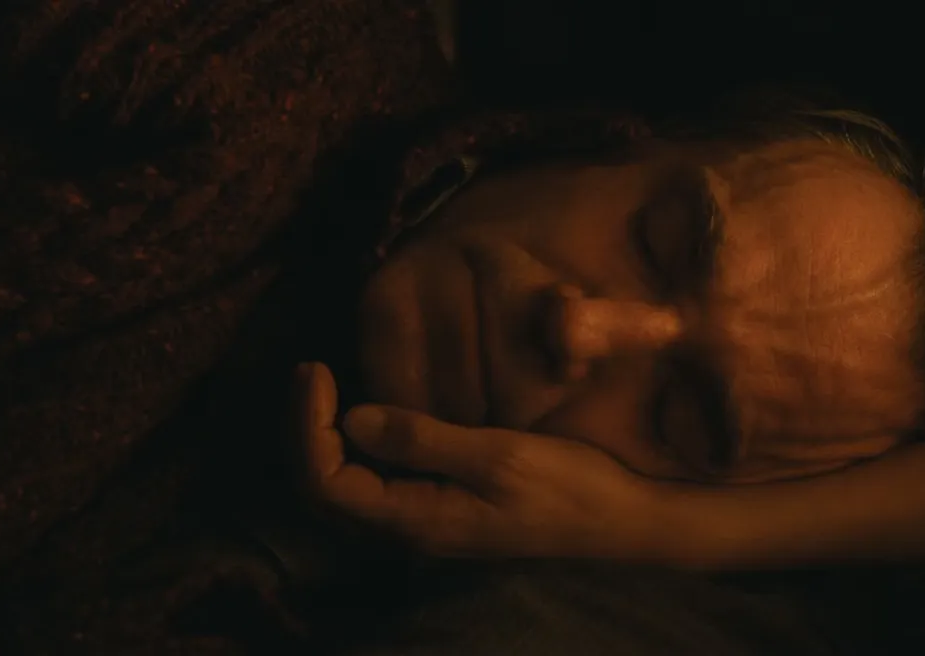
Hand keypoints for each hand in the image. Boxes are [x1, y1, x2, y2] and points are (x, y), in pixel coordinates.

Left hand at [295, 362, 664, 559]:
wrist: (620, 521)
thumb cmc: (568, 487)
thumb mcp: (498, 455)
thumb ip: (424, 439)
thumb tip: (353, 418)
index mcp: (418, 519)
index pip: (325, 481)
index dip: (307, 424)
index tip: (315, 368)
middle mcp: (412, 529)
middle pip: (324, 489)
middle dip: (304, 429)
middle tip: (308, 371)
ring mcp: (426, 522)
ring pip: (346, 488)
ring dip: (325, 438)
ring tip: (325, 386)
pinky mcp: (443, 509)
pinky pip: (376, 483)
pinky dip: (356, 446)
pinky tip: (368, 411)